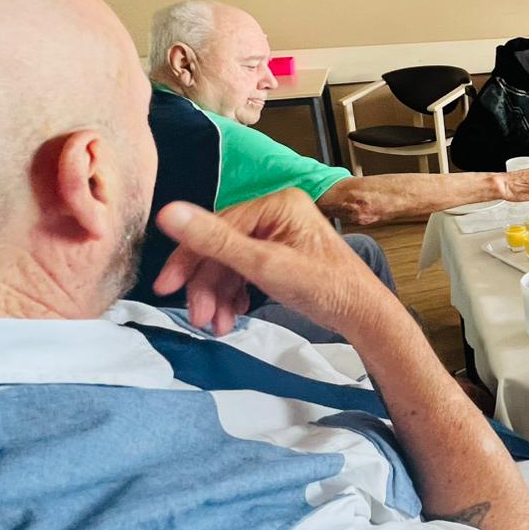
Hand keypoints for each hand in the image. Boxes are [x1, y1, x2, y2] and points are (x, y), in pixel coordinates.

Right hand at [153, 189, 401, 338]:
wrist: (362, 314)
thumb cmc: (325, 287)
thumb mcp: (264, 265)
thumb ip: (216, 242)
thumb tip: (169, 212)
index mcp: (275, 204)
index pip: (216, 227)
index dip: (188, 260)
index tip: (166, 288)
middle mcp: (277, 214)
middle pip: (222, 248)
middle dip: (207, 286)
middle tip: (198, 318)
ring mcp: (280, 235)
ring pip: (231, 264)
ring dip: (218, 296)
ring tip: (217, 325)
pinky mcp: (282, 256)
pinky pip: (245, 272)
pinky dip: (234, 296)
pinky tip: (232, 316)